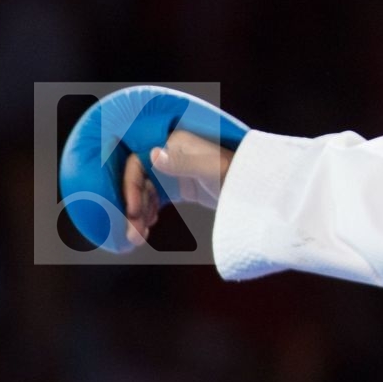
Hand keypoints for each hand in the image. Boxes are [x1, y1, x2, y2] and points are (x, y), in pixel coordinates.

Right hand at [120, 130, 235, 246]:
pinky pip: (154, 201)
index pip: (137, 162)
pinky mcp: (177, 187)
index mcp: (173, 143)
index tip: (132, 210)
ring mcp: (172, 172)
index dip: (130, 186)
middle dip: (132, 207)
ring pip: (144, 194)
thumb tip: (152, 154)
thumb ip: (182, 162)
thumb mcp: (208, 168)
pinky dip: (147, 215)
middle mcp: (168, 155)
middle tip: (132, 233)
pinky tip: (146, 229)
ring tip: (138, 238)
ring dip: (138, 215)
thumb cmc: (234, 172)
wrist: (252, 189)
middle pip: (139, 181)